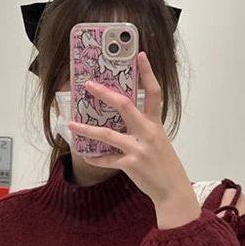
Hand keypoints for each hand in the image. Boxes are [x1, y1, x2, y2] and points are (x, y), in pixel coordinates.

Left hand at [69, 52, 197, 223]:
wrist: (172, 190)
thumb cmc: (164, 165)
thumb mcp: (159, 142)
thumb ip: (143, 129)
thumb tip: (121, 121)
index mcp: (156, 124)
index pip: (154, 92)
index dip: (147, 72)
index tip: (140, 55)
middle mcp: (148, 132)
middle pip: (124, 105)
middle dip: (104, 94)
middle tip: (88, 85)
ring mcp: (139, 148)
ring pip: (107, 134)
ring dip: (87, 129)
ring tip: (72, 124)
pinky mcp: (131, 164)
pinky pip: (107, 159)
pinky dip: (95, 158)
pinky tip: (86, 155)